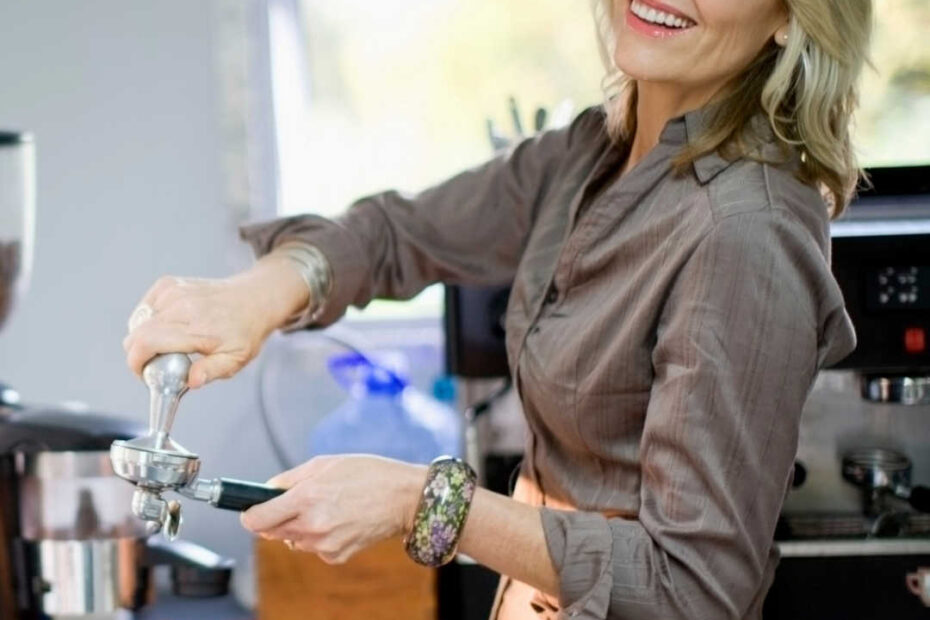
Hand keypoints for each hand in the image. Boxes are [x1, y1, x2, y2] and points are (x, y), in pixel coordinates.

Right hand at [123, 255, 308, 387]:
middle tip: (157, 365)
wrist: (255, 298)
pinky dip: (148, 320)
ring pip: (138, 322)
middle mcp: (181, 307)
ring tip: (168, 346)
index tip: (144, 375)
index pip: (146, 343)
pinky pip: (144, 308)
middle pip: (136, 334)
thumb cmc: (245, 331)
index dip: (136, 363)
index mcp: (196, 328)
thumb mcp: (236, 359)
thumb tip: (192, 381)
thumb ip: (211, 371)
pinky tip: (167, 327)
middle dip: (138, 355)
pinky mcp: (169, 284)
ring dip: (145, 338)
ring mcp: (174, 292)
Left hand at [241, 455, 426, 563]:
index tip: (250, 510)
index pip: (257, 519)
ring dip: (298, 527)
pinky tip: (338, 521)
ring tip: (325, 508)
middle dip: (278, 517)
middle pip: (271, 531)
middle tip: (299, 501)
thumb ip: (289, 479)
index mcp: (306, 498)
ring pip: (292, 541)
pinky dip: (318, 537)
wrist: (403, 498)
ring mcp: (324, 544)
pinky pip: (313, 548)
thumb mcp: (325, 464)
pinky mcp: (336, 556)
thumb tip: (265, 491)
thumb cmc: (369, 474)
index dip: (249, 514)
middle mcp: (312, 525)